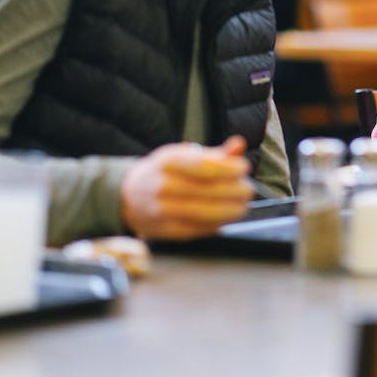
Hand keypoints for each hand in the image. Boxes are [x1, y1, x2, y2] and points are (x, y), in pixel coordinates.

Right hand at [120, 136, 252, 240]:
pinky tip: (226, 219)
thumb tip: (239, 145)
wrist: (127, 195)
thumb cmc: (163, 172)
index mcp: (168, 162)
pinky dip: (216, 225)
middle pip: (207, 190)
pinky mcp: (164, 231)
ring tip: (242, 206)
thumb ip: (213, 154)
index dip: (229, 168)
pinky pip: (196, 230)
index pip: (204, 165)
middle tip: (248, 190)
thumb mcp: (183, 155)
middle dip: (234, 191)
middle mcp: (162, 185)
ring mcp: (162, 210)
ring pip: (204, 213)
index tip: (244, 168)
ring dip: (230, 211)